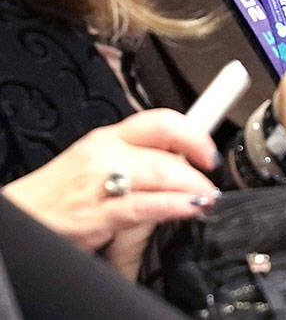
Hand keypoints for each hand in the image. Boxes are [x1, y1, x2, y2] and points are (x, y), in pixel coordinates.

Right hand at [1, 109, 219, 277]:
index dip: (194, 132)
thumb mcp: (98, 163)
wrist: (19, 217)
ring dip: (192, 186)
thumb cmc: (59, 193)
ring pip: (161, 173)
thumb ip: (136, 158)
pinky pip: (146, 206)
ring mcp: (101, 182)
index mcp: (109, 137)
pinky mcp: (97, 213)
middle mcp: (106, 153)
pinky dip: (175, 206)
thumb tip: (180, 162)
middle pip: (166, 148)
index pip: (160, 121)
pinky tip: (189, 208)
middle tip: (211, 179)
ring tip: (206, 197)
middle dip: (198, 164)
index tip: (210, 148)